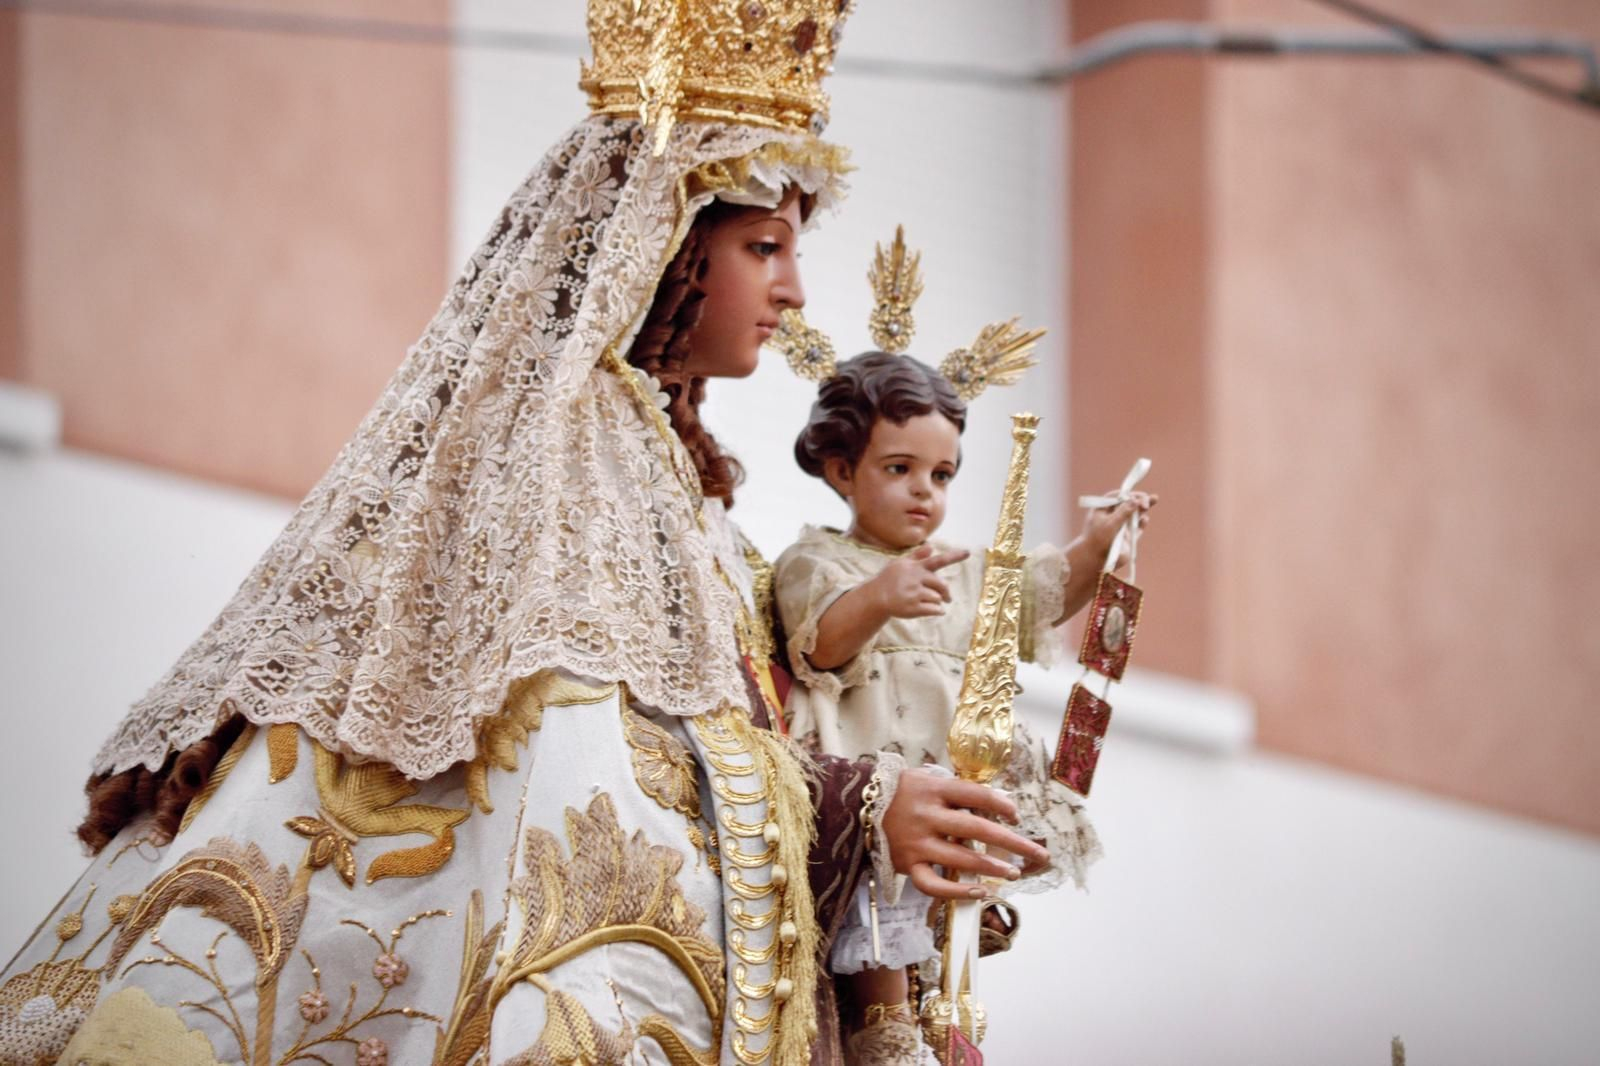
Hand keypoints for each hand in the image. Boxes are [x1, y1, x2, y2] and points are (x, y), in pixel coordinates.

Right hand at [867, 545, 968, 619]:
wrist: (876, 598)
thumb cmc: (889, 579)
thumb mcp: (900, 564)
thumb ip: (917, 556)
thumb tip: (931, 547)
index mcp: (916, 568)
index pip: (938, 560)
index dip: (954, 556)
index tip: (968, 552)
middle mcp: (916, 579)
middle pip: (942, 585)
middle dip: (946, 593)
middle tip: (947, 598)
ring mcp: (914, 594)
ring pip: (937, 598)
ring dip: (937, 602)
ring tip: (926, 602)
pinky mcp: (913, 608)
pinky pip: (935, 610)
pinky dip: (937, 611)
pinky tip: (934, 611)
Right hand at [880, 769, 1050, 898]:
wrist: (855, 806)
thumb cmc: (902, 792)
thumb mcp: (928, 779)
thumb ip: (959, 792)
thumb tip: (1000, 805)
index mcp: (934, 789)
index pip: (977, 795)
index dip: (1002, 806)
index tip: (1017, 816)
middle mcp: (926, 816)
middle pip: (977, 829)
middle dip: (1013, 842)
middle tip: (1038, 854)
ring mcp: (916, 842)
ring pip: (960, 859)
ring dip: (992, 867)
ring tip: (1014, 873)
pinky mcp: (907, 865)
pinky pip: (934, 885)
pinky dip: (957, 891)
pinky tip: (979, 892)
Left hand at [1082, 491, 1156, 569]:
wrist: (1095, 561)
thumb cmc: (1098, 540)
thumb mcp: (1110, 524)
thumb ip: (1123, 512)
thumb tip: (1135, 500)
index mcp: (1103, 509)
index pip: (1117, 497)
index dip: (1128, 494)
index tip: (1137, 495)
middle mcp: (1112, 516)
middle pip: (1128, 503)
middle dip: (1139, 499)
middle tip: (1149, 499)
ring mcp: (1121, 526)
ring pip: (1135, 513)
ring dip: (1144, 507)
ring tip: (1154, 498)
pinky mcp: (1128, 536)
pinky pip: (1137, 527)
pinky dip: (1142, 522)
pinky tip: (1145, 519)